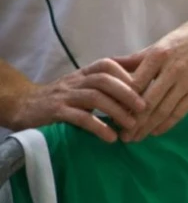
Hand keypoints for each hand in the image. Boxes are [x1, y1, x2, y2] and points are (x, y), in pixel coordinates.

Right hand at [9, 59, 145, 142]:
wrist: (25, 106)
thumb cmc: (66, 98)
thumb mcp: (87, 86)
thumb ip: (109, 86)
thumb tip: (144, 87)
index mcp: (85, 73)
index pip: (109, 65)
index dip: (128, 75)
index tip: (146, 88)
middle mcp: (76, 80)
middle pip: (104, 79)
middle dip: (127, 93)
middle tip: (145, 108)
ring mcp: (65, 95)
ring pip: (94, 97)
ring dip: (116, 111)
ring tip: (131, 126)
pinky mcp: (55, 112)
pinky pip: (78, 117)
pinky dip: (98, 127)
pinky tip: (111, 137)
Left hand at [119, 11, 187, 141]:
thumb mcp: (163, 42)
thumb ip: (139, 58)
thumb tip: (111, 64)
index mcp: (158, 54)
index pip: (134, 84)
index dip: (122, 102)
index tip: (113, 114)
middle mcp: (172, 69)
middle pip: (147, 101)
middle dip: (133, 122)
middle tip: (123, 136)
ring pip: (163, 109)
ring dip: (148, 127)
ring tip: (136, 138)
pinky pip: (180, 112)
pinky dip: (167, 124)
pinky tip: (157, 131)